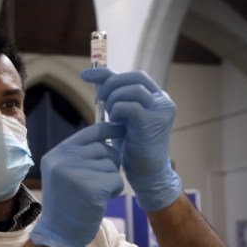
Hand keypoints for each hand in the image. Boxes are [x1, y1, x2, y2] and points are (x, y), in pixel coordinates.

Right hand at [30, 122, 123, 246]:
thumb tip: (108, 133)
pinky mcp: (92, 188)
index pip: (90, 132)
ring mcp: (77, 174)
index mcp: (57, 154)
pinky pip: (116, 180)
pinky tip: (100, 200)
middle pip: (104, 149)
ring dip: (110, 179)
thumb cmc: (65, 202)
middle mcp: (64, 161)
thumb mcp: (62, 172)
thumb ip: (78, 154)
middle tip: (98, 180)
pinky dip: (114, 191)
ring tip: (94, 192)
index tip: (121, 129)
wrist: (59, 232)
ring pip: (112, 165)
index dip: (109, 129)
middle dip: (109, 163)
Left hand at [80, 68, 181, 211]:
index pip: (131, 75)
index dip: (106, 73)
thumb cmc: (132, 148)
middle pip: (134, 77)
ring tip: (110, 117)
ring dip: (114, 100)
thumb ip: (114, 99)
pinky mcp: (154, 121)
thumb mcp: (121, 118)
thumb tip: (96, 79)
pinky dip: (117, 112)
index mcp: (155, 96)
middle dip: (110, 85)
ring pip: (132, 90)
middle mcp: (162, 100)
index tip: (84, 75)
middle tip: (99, 100)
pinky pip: (130, 107)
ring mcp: (161, 109)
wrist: (146, 173)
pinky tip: (116, 124)